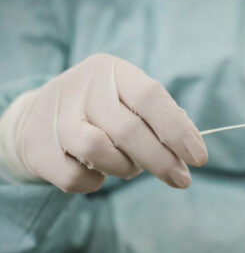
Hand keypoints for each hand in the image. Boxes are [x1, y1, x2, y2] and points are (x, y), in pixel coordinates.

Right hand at [0, 53, 207, 192]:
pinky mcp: (37, 147)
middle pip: (128, 130)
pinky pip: (76, 177)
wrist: (40, 117)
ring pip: (100, 151)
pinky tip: (97, 171)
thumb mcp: (131, 100)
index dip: (178, 130)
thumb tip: (191, 148)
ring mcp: (56, 116)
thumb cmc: (103, 111)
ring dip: (124, 168)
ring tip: (129, 166)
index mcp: (113, 71)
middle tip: (181, 180)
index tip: (199, 158)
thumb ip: (160, 117)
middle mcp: (82, 87)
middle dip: (162, 161)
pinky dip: (95, 182)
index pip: (150, 97)